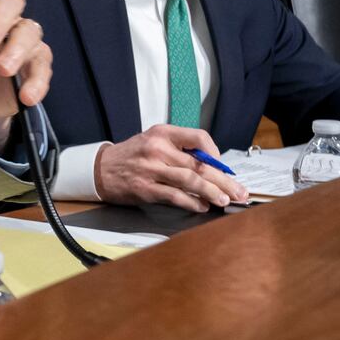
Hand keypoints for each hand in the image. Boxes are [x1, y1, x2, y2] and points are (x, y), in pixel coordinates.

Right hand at [94, 125, 248, 210]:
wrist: (100, 169)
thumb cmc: (131, 156)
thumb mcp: (153, 141)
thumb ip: (179, 149)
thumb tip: (211, 165)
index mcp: (163, 133)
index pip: (199, 137)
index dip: (216, 153)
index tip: (224, 167)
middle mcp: (158, 149)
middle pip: (200, 164)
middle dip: (224, 180)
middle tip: (239, 192)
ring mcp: (151, 169)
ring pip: (191, 180)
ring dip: (212, 192)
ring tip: (225, 201)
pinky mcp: (146, 188)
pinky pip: (176, 196)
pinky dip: (193, 202)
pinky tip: (202, 206)